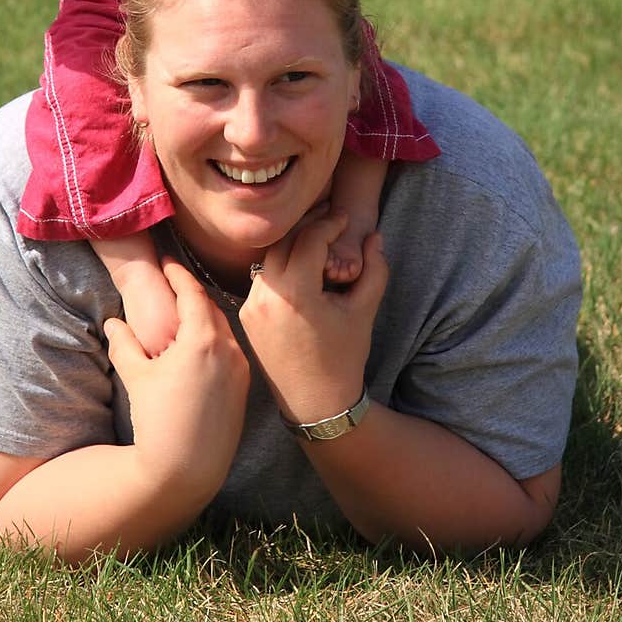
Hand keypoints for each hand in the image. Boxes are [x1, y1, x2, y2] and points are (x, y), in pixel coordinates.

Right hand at [104, 257, 249, 499]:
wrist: (186, 469)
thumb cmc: (158, 421)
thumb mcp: (136, 377)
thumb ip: (124, 344)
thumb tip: (113, 323)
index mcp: (202, 339)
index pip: (192, 293)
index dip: (179, 274)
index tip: (167, 261)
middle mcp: (228, 349)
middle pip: (211, 308)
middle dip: (192, 293)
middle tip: (174, 281)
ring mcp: (240, 370)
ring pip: (224, 330)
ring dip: (205, 317)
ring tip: (186, 313)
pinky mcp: (243, 389)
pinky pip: (231, 352)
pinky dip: (215, 341)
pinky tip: (200, 347)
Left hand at [239, 209, 387, 426]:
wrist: (316, 403)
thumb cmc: (344, 357)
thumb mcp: (364, 310)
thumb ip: (374, 268)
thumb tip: (375, 236)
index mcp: (296, 293)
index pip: (310, 239)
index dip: (329, 223)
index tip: (344, 218)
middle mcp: (266, 296)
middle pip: (285, 242)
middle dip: (308, 227)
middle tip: (330, 220)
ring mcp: (252, 306)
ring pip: (270, 258)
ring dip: (292, 245)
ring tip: (317, 241)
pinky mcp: (247, 315)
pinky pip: (263, 278)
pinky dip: (281, 267)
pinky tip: (301, 267)